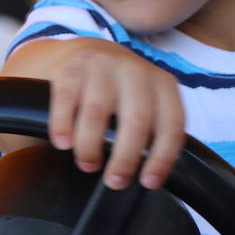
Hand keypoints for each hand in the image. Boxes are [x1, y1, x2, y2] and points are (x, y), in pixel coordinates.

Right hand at [3, 38, 185, 189]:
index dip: (162, 157)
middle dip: (124, 158)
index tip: (148, 182)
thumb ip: (151, 130)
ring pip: (98, 112)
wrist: (88, 52)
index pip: (171, 124)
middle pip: (136, 120)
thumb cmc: (121, 91)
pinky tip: (64, 142)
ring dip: (91, 145)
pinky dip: (63, 125)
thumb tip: (148, 177)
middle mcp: (136, 71)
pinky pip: (66, 99)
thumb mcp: (145, 102)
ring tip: (88, 164)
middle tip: (114, 181)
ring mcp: (103, 65)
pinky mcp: (72, 66)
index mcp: (162, 84)